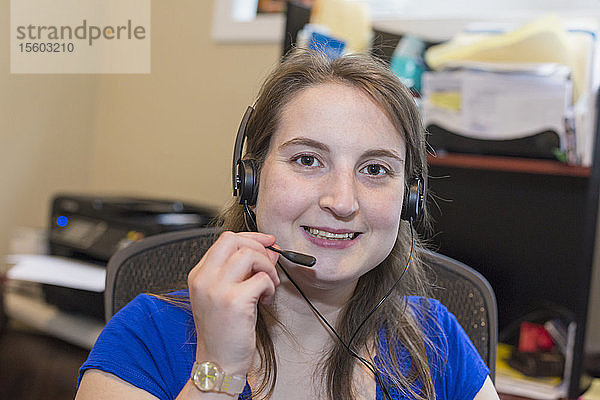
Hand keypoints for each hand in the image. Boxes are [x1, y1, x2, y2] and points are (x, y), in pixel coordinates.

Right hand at [187, 231, 279, 376]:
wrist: (218, 364)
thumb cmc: (223, 332)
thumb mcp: (227, 295)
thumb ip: (243, 271)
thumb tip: (268, 250)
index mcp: (199, 275)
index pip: (225, 240)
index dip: (250, 238)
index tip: (267, 242)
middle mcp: (204, 279)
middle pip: (235, 240)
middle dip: (259, 248)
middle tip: (270, 264)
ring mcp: (217, 289)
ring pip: (249, 255)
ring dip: (267, 267)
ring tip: (269, 285)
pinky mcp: (234, 301)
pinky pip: (262, 278)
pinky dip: (270, 287)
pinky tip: (265, 300)